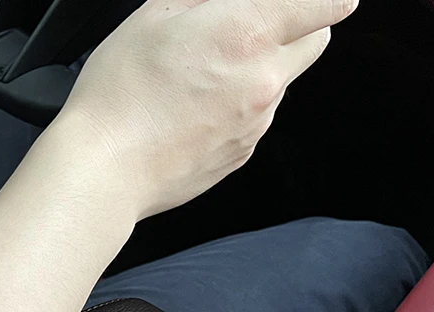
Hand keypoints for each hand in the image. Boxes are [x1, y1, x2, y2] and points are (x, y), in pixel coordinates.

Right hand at [57, 0, 357, 219]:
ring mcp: (256, 122)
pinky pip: (257, 118)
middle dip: (298, 24)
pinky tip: (196, 107)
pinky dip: (239, 106)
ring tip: (204, 74)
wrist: (104, 172)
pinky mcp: (242, 153)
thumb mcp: (154, 14)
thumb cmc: (117, 97)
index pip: (329, 1)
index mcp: (247, 33)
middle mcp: (263, 79)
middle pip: (319, 38)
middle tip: (254, 24)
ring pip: (283, 80)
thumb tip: (222, 2)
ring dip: (261, 67)